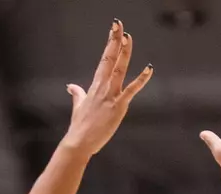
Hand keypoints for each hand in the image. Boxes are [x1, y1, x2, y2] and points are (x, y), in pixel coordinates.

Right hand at [61, 21, 152, 155]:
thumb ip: (77, 94)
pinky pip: (131, 90)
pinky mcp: (118, 107)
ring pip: (119, 69)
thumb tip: (71, 86)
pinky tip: (149, 69)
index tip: (114, 29)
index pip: (104, 59)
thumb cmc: (79, 126)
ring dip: (124, 53)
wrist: (79, 142)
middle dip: (115, 40)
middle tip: (119, 24)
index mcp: (95, 85)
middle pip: (110, 59)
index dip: (110, 43)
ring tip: (128, 37)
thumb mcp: (78, 106)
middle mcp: (102, 87)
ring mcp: (110, 96)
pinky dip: (141, 80)